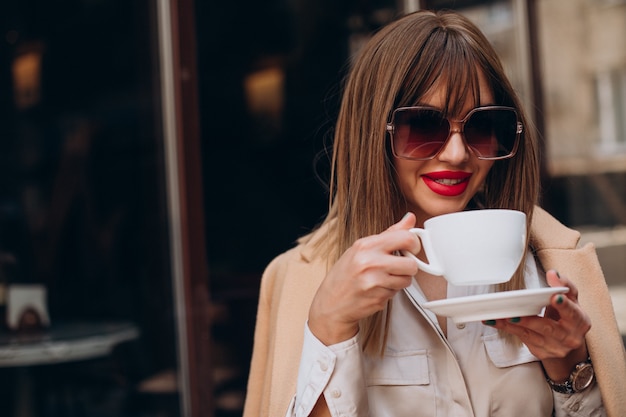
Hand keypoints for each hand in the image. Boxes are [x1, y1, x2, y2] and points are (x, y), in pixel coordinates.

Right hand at [308, 213, 420, 344]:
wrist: (331, 302)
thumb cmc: (345, 274)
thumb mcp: (361, 248)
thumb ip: (389, 234)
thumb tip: (409, 218)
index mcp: (366, 246)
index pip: (405, 238)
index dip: (414, 243)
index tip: (412, 248)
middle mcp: (370, 262)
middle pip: (411, 264)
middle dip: (409, 267)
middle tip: (398, 267)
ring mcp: (374, 282)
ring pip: (407, 280)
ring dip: (400, 281)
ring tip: (383, 279)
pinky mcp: (378, 298)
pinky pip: (397, 293)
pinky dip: (390, 291)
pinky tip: (377, 289)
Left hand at [483, 270, 590, 380]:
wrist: (568, 341)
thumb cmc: (568, 317)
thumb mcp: (571, 300)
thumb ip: (564, 286)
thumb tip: (554, 274)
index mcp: (579, 321)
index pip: (572, 312)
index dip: (564, 305)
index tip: (554, 297)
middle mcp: (569, 337)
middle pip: (548, 328)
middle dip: (530, 321)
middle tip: (514, 315)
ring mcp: (555, 347)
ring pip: (531, 335)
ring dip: (513, 326)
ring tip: (499, 317)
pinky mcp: (541, 352)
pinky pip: (522, 338)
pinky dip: (507, 329)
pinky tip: (496, 321)